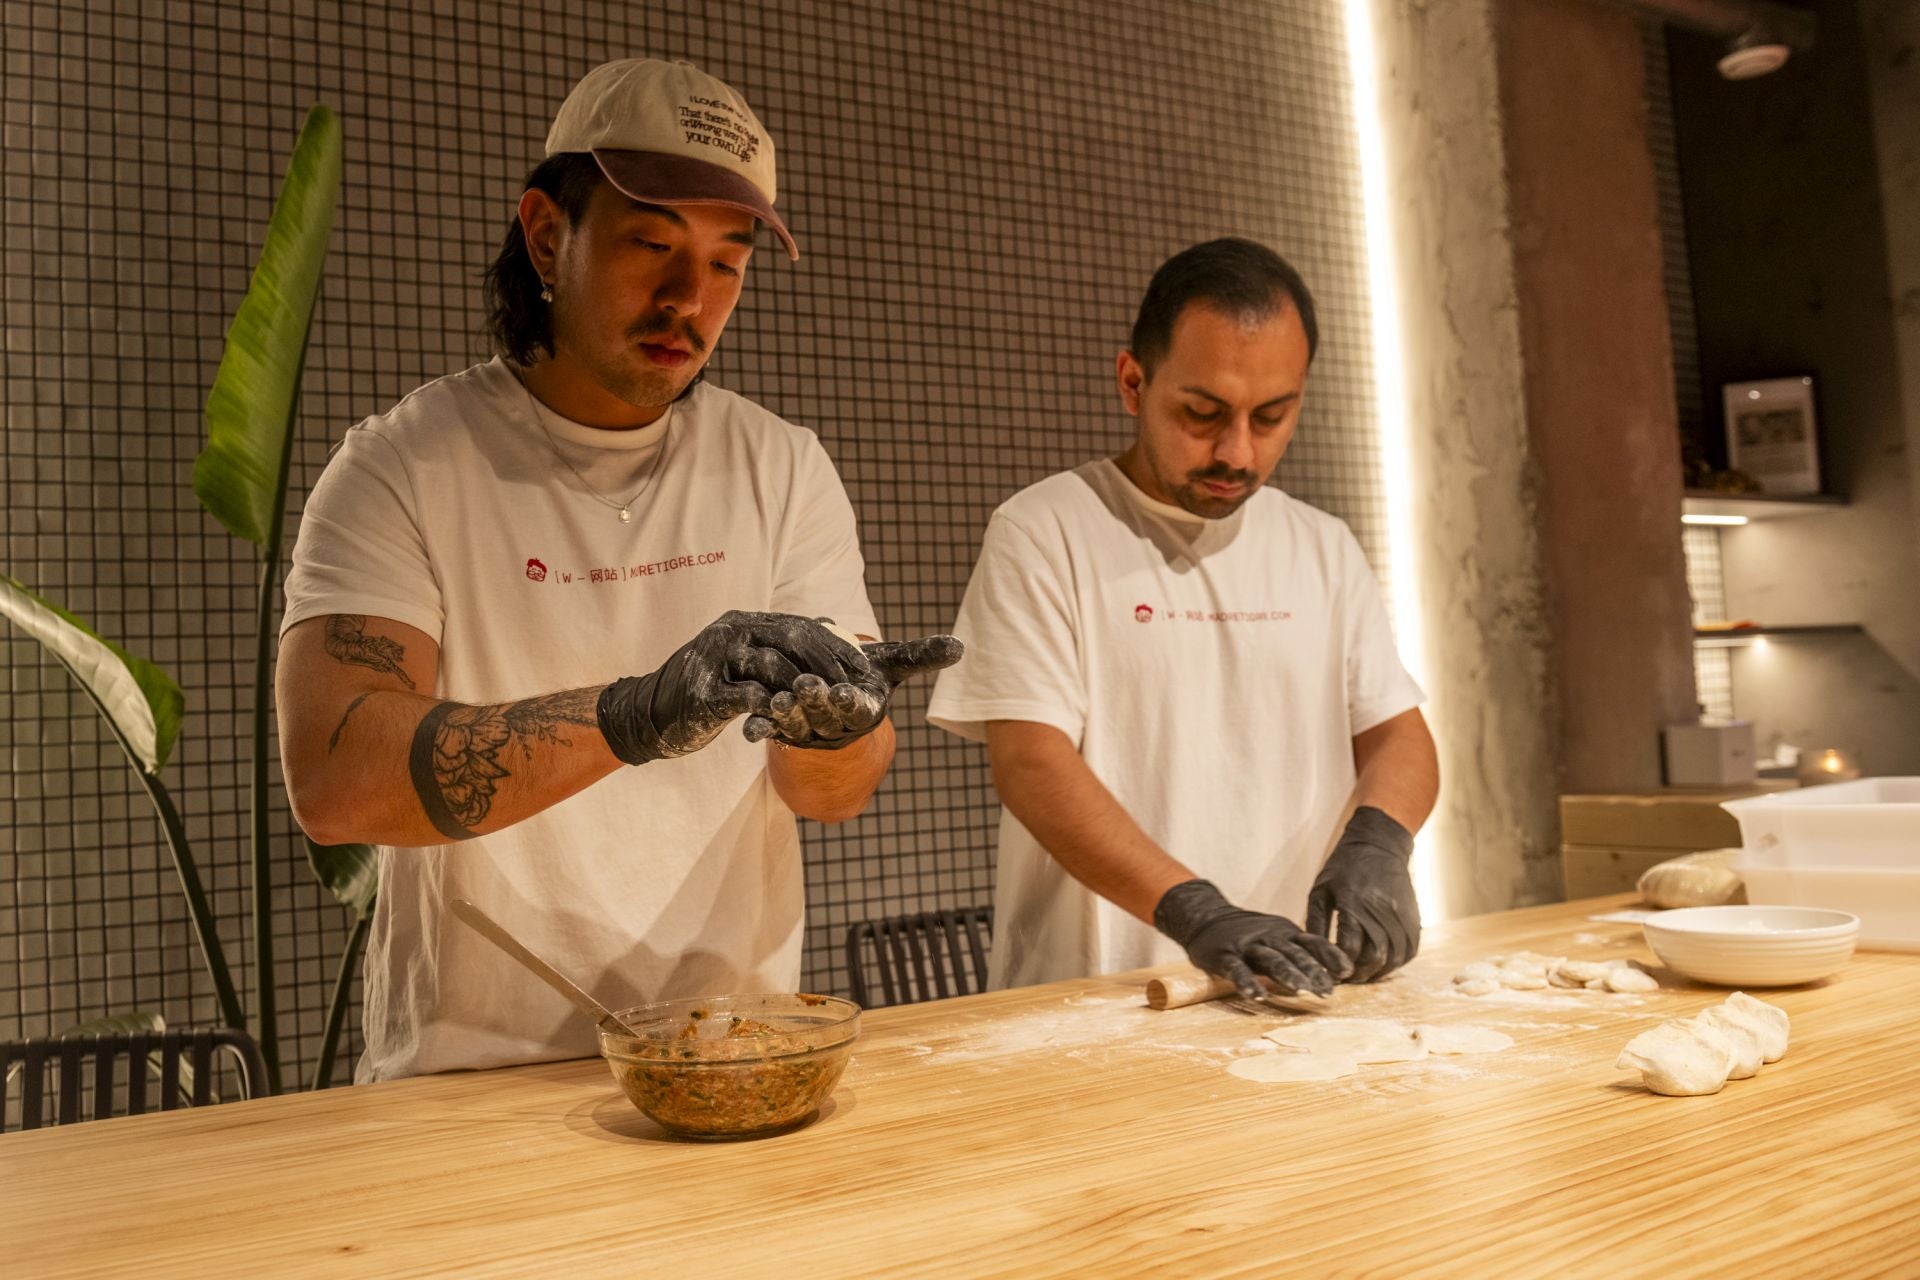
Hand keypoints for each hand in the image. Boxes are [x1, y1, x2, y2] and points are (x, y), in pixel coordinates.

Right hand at [596, 611, 856, 763]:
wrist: (650, 714)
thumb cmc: (706, 689)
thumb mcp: (744, 662)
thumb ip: (780, 648)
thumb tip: (829, 629)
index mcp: (745, 622)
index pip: (800, 625)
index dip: (835, 646)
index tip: (863, 668)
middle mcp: (731, 632)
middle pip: (791, 637)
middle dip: (828, 663)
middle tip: (853, 686)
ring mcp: (714, 659)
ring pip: (771, 664)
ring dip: (805, 686)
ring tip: (830, 705)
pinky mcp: (703, 692)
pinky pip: (746, 696)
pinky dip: (771, 707)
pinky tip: (793, 718)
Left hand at [743, 629, 963, 749]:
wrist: (830, 701)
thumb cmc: (863, 677)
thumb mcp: (891, 665)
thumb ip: (921, 656)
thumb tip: (961, 646)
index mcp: (863, 710)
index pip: (859, 709)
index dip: (852, 702)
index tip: (844, 691)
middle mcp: (837, 726)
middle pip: (827, 718)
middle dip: (817, 703)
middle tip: (806, 686)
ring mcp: (809, 733)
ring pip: (798, 727)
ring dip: (789, 715)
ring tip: (780, 698)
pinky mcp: (782, 733)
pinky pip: (771, 731)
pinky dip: (762, 727)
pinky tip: (751, 723)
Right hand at [1153, 879, 1352, 998]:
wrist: (1206, 918)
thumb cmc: (1250, 935)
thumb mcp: (1277, 938)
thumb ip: (1299, 954)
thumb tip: (1331, 977)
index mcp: (1285, 932)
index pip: (1312, 943)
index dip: (1329, 956)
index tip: (1347, 972)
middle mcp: (1269, 936)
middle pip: (1294, 953)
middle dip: (1312, 971)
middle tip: (1326, 991)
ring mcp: (1246, 945)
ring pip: (1269, 959)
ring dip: (1286, 974)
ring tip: (1300, 991)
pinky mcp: (1225, 955)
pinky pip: (1237, 969)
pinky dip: (1248, 982)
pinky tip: (1257, 996)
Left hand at [1305, 806, 1420, 982]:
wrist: (1380, 846)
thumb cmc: (1344, 868)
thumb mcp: (1320, 891)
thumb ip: (1316, 923)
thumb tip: (1312, 953)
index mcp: (1353, 903)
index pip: (1349, 948)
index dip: (1340, 967)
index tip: (1332, 973)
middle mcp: (1380, 910)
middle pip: (1374, 957)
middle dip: (1358, 974)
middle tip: (1347, 978)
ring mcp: (1400, 914)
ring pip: (1394, 957)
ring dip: (1378, 972)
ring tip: (1363, 974)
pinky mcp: (1413, 917)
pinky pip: (1409, 950)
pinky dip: (1397, 963)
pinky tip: (1383, 964)